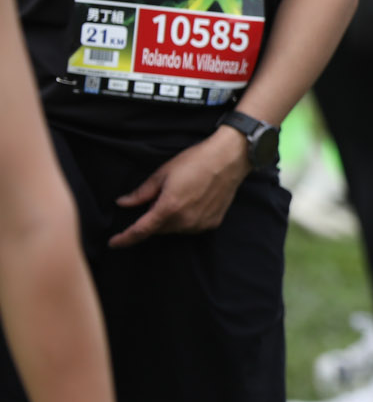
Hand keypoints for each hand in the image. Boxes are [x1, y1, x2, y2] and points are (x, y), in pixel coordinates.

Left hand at [108, 127, 249, 247]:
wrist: (230, 158)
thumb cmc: (196, 161)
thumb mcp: (163, 173)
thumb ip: (142, 193)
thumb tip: (123, 203)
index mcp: (168, 208)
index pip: (140, 230)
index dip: (125, 239)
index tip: (113, 243)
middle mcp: (184, 221)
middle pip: (158, 229)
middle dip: (152, 219)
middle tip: (158, 198)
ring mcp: (199, 224)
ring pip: (174, 229)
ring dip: (169, 220)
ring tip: (179, 196)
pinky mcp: (212, 223)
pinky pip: (190, 227)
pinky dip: (185, 219)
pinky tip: (192, 202)